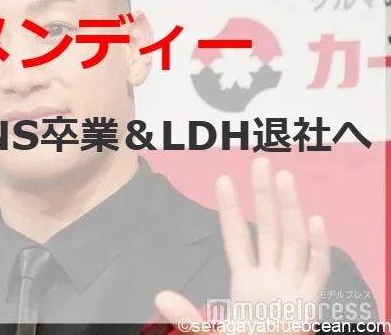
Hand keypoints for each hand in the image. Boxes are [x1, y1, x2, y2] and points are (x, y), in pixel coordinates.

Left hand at [153, 157, 330, 334]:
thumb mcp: (209, 334)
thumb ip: (188, 317)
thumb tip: (160, 296)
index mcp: (244, 284)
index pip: (236, 238)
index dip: (230, 210)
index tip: (223, 180)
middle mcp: (270, 279)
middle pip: (268, 229)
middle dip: (265, 196)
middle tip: (260, 161)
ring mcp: (292, 289)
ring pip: (293, 241)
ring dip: (290, 209)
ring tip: (284, 177)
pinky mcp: (309, 304)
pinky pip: (317, 272)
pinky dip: (319, 248)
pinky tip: (316, 221)